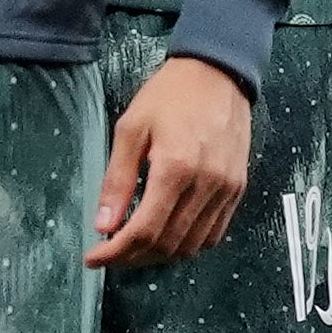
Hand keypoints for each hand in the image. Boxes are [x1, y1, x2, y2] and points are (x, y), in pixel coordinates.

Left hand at [88, 51, 254, 267]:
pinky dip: (187, 245)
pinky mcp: (239, 189)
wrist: (218, 75)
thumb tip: (103, 225)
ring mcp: (228, 189)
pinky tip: (164, 238)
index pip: (145, 230)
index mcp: (176, 168)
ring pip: (193, 245)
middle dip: (133, 258)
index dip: (116, 252)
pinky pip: (214, 232)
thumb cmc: (168, 97)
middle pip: (169, 244)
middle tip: (107, 255)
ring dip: (159, 256)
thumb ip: (117, 180)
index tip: (92, 258)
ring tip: (131, 250)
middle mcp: (207, 185)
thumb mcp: (131, 129)